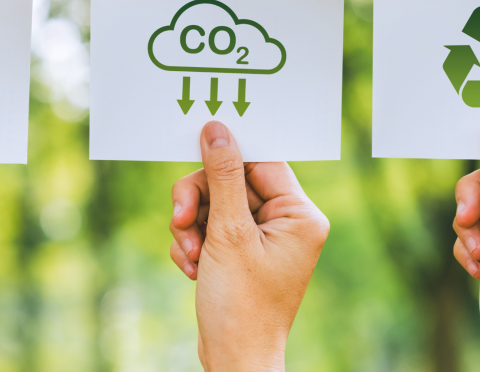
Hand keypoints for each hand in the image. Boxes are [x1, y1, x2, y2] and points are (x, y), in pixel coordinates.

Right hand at [169, 121, 329, 371]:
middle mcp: (286, 224)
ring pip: (216, 205)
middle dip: (200, 202)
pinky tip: (191, 268)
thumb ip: (222, 177)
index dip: (226, 157)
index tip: (196, 151)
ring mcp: (263, 240)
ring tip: (188, 254)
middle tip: (180, 220)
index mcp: (299, 215)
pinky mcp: (242, 254)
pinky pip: (211, 228)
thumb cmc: (241, 304)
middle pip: (232, 182)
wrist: (233, 360)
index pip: (261, 162)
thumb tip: (217, 130)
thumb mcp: (228, 233)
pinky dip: (194, 243)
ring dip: (192, 226)